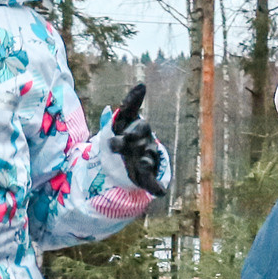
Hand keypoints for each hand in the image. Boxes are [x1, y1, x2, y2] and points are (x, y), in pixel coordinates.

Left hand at [106, 82, 169, 197]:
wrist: (135, 157)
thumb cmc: (130, 134)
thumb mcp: (127, 119)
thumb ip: (132, 102)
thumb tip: (142, 85)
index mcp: (140, 129)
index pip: (139, 124)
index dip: (134, 126)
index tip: (129, 124)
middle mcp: (146, 143)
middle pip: (140, 141)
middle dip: (130, 139)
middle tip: (117, 141)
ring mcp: (147, 159)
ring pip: (148, 160)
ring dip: (145, 162)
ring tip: (142, 164)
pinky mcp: (147, 176)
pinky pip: (152, 182)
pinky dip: (156, 187)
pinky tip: (160, 192)